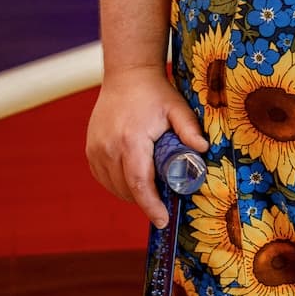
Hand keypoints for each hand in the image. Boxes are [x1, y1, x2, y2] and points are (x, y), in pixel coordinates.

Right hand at [85, 64, 207, 228]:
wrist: (127, 74)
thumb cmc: (155, 92)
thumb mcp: (177, 107)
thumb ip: (189, 129)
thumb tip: (203, 150)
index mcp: (131, 139)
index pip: (140, 184)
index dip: (151, 206)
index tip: (163, 221)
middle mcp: (109, 147)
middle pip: (127, 189)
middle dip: (146, 200)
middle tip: (164, 198)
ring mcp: (96, 149)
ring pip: (113, 186)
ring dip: (131, 193)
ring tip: (150, 185)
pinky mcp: (90, 149)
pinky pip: (103, 177)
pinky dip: (117, 183)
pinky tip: (132, 177)